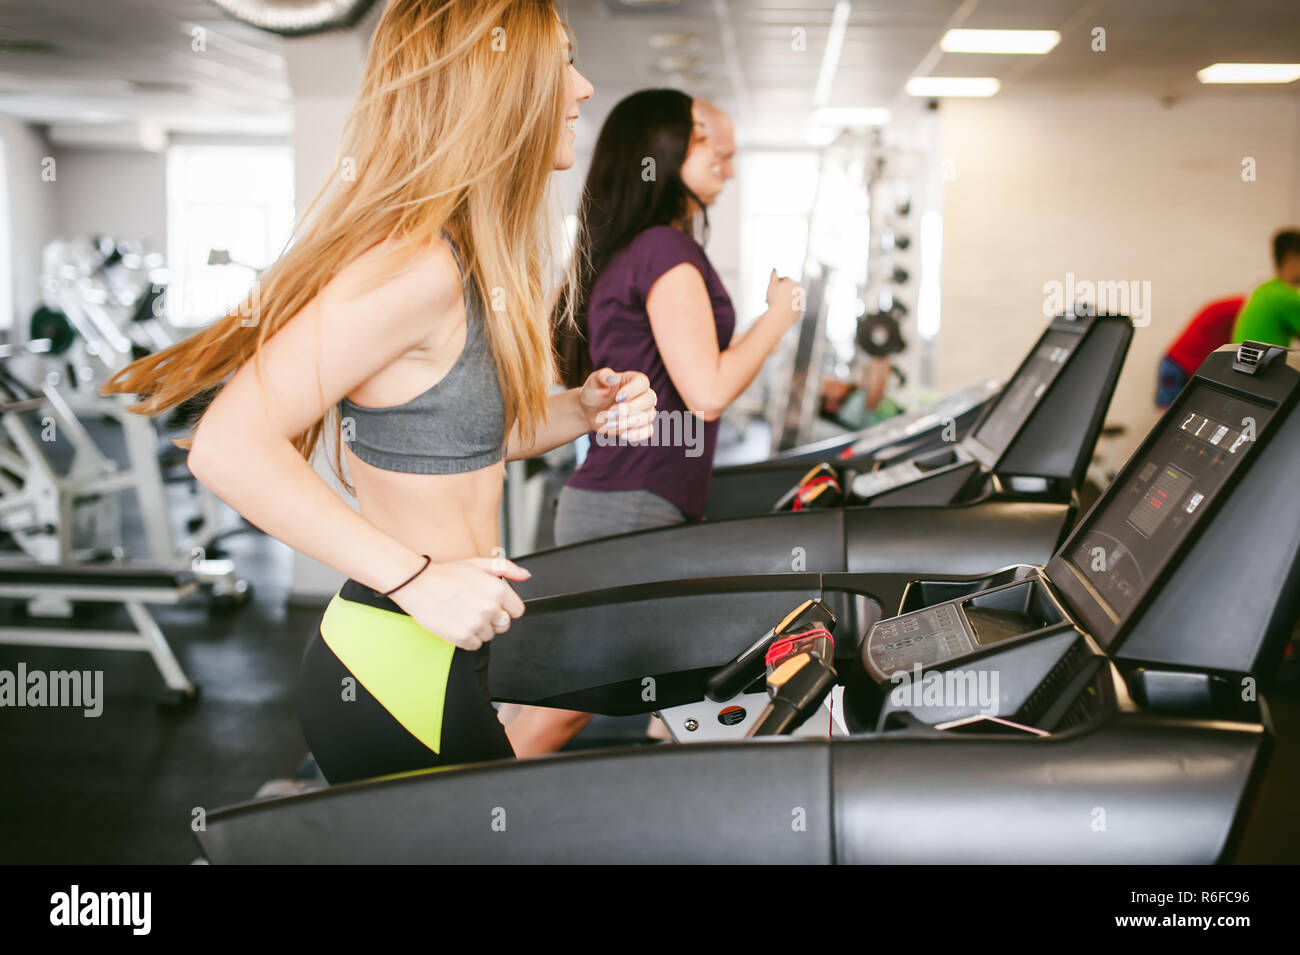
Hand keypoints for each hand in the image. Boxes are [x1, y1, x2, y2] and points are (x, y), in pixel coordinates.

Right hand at [391, 557, 529, 650]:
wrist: (418, 585)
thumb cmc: (447, 575)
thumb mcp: (478, 564)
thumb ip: (506, 568)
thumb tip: (525, 575)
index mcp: (497, 590)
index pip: (518, 611)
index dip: (506, 608)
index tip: (493, 604)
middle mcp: (490, 608)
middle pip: (504, 625)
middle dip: (493, 619)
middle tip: (474, 607)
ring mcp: (477, 624)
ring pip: (489, 636)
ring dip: (479, 628)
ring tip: (463, 613)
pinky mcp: (463, 638)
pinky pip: (475, 645)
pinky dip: (468, 638)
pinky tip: (457, 623)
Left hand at [580, 368, 656, 441]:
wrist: (589, 412)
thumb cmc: (593, 393)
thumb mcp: (593, 382)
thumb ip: (602, 376)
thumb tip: (612, 378)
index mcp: (633, 380)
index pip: (643, 382)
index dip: (633, 390)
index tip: (618, 397)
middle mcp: (643, 394)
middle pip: (648, 400)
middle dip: (629, 409)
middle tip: (610, 413)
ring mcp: (645, 411)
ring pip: (648, 417)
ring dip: (629, 422)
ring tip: (610, 424)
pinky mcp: (642, 426)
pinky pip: (648, 431)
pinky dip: (637, 435)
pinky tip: (623, 435)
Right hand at [766, 269, 800, 323]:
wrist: (780, 316)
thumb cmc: (775, 299)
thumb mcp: (771, 285)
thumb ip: (773, 276)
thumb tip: (775, 269)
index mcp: (792, 283)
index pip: (784, 280)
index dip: (776, 284)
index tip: (771, 289)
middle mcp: (799, 291)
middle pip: (789, 290)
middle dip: (781, 292)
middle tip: (772, 298)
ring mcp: (800, 302)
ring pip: (791, 299)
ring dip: (784, 301)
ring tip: (775, 305)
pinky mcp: (799, 312)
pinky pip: (792, 309)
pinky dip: (787, 310)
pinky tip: (780, 312)